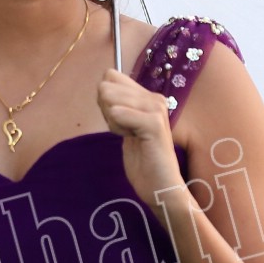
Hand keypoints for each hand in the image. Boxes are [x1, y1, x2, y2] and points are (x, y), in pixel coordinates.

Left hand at [95, 68, 184, 208]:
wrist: (160, 186)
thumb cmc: (143, 160)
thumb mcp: (126, 127)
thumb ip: (118, 106)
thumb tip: (102, 86)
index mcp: (148, 96)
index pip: (110, 76)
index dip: (106, 99)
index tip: (119, 120)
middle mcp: (154, 97)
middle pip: (106, 87)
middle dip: (107, 111)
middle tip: (126, 131)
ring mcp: (155, 109)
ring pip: (110, 99)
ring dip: (113, 122)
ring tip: (131, 136)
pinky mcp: (154, 123)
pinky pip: (118, 113)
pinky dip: (118, 128)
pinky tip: (132, 139)